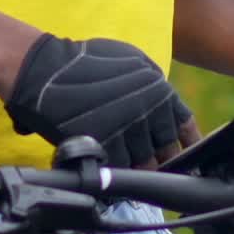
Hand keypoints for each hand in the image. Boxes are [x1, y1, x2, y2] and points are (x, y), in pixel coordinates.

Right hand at [5, 33, 199, 167]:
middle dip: (160, 159)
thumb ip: (153, 83)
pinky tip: (112, 170)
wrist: (47, 72)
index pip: (184, 126)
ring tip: (130, 168)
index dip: (186, 144)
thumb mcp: (131, 59)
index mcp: (160, 89)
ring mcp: (128, 131)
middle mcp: (150, 111)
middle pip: (166, 151)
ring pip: (145, 165)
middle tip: (152, 163)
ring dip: (139, 169)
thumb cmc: (87, 63)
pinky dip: (118, 174)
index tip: (186, 156)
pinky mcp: (107, 147)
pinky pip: (121, 171)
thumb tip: (166, 108)